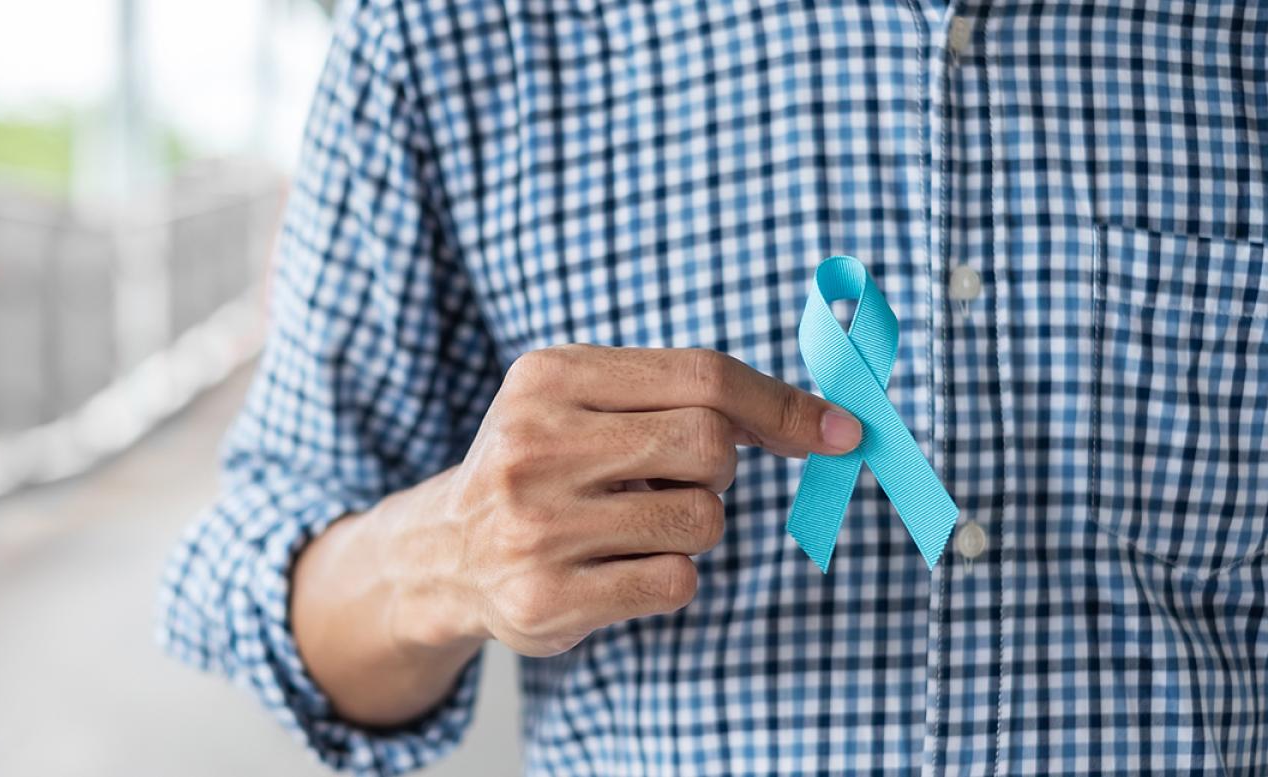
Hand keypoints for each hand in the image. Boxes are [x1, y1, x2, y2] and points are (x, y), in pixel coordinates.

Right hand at [391, 345, 860, 657]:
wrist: (447, 550)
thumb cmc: (544, 464)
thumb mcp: (585, 399)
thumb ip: (683, 394)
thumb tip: (821, 420)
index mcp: (548, 376)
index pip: (701, 377)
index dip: (782, 405)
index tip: (838, 431)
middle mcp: (533, 445)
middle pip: (709, 445)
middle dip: (720, 468)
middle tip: (678, 478)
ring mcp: (536, 525)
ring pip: (702, 519)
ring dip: (693, 526)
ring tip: (632, 523)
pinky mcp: (548, 597)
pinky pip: (678, 581)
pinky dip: (670, 574)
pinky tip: (618, 566)